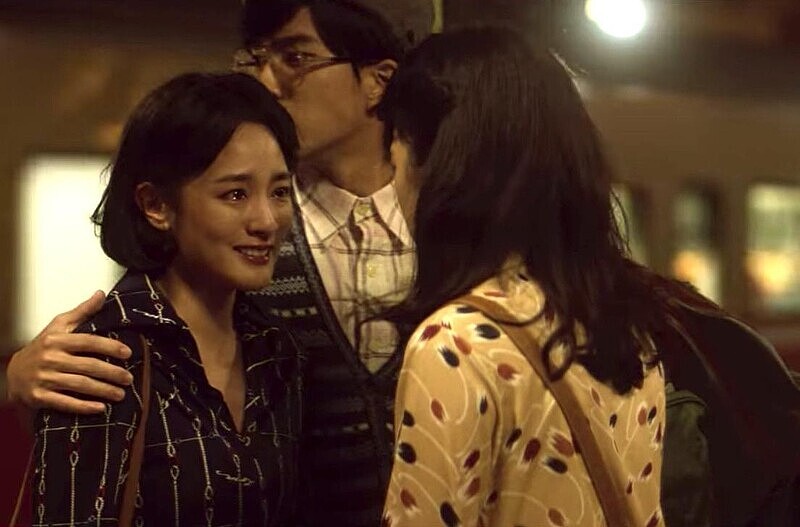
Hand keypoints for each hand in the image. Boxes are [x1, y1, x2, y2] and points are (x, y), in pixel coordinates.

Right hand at [7, 291, 133, 413]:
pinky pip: (65, 403)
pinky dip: (84, 407)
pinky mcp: (39, 397)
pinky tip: (100, 408)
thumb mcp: (59, 326)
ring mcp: (44, 378)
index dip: (110, 347)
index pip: (88, 342)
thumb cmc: (42, 347)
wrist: (13, 372)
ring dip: (103, 391)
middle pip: (88, 366)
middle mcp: (50, 358)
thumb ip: (82, 312)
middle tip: (129, 379)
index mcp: (57, 340)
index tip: (128, 353)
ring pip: (80, 385)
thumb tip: (101, 294)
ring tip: (121, 394)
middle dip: (112, 373)